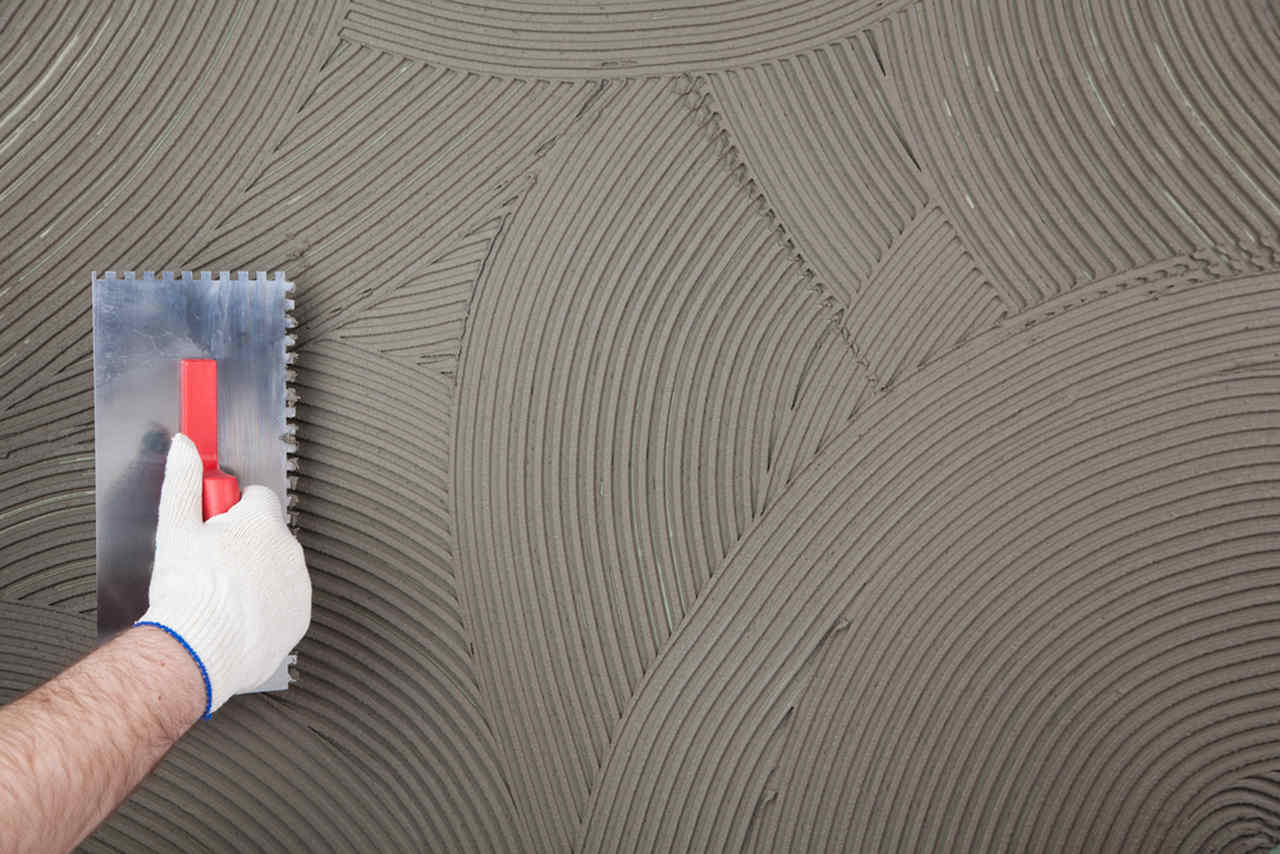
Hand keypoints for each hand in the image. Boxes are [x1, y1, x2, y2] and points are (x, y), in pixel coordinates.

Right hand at [138, 433, 310, 715]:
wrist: (199, 651)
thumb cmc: (187, 593)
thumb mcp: (175, 529)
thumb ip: (183, 481)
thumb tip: (185, 448)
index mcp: (262, 523)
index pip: (256, 497)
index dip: (230, 510)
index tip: (214, 523)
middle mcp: (289, 550)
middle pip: (266, 534)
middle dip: (242, 543)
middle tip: (210, 564)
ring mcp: (298, 585)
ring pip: (276, 568)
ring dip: (255, 574)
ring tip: (221, 594)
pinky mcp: (300, 617)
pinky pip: (284, 601)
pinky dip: (265, 605)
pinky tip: (237, 614)